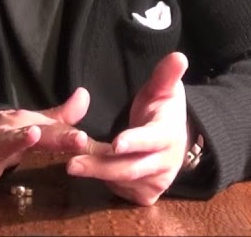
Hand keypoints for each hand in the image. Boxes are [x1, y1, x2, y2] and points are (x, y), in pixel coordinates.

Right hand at [0, 87, 93, 192]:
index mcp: (25, 124)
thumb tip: (85, 95)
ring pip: (3, 142)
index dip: (71, 134)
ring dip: (17, 139)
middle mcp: (8, 131)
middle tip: (78, 137)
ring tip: (33, 135)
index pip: (53, 129)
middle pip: (33, 133)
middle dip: (55, 135)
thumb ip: (59, 117)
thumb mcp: (29, 124)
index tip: (90, 138)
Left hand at [65, 52, 189, 205]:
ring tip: (74, 164)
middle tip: (71, 164)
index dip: (134, 141)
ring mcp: (158, 181)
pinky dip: (107, 184)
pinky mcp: (148, 194)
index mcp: (169, 134)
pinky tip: (93, 172)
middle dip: (101, 167)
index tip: (116, 143)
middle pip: (131, 168)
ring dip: (98, 174)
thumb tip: (179, 56)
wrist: (175, 138)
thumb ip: (166, 74)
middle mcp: (166, 163)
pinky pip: (123, 192)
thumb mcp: (164, 89)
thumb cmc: (162, 109)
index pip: (152, 140)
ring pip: (124, 181)